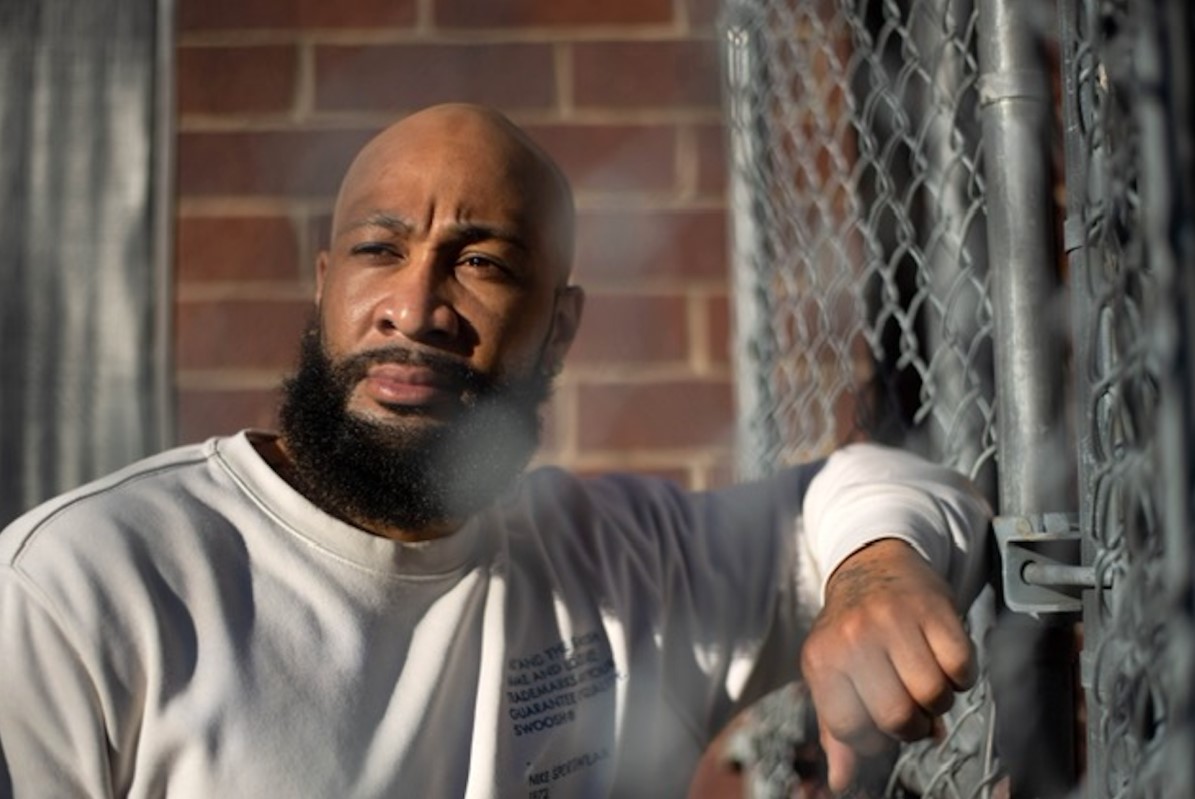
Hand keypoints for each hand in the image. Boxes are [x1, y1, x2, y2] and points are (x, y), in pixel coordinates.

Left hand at [799, 538, 975, 792]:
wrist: (873, 564)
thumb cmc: (852, 630)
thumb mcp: (832, 672)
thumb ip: (837, 728)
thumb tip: (843, 781)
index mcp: (821, 660)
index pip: (850, 728)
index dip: (874, 738)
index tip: (882, 724)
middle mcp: (852, 638)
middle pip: (897, 716)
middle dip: (913, 725)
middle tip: (913, 708)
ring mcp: (892, 620)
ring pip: (933, 695)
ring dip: (939, 701)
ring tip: (927, 681)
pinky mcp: (933, 609)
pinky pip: (962, 668)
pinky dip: (961, 675)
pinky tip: (944, 659)